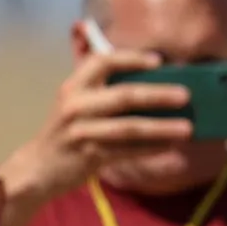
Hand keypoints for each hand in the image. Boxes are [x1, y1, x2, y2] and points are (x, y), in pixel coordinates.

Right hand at [1, 48, 191, 205]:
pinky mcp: (90, 156)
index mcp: (74, 86)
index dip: (131, 58)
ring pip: (129, 128)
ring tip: (187, 128)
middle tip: (186, 96)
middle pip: (123, 96)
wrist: (39, 167)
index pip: (102, 62)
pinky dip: (151, 149)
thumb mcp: (76, 103)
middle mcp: (76, 105)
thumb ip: (102, 90)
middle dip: (158, 95)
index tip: (158, 60)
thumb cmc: (66, 132)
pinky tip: (170, 147)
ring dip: (162, 127)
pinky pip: (127, 152)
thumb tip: (149, 83)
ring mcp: (82, 131)